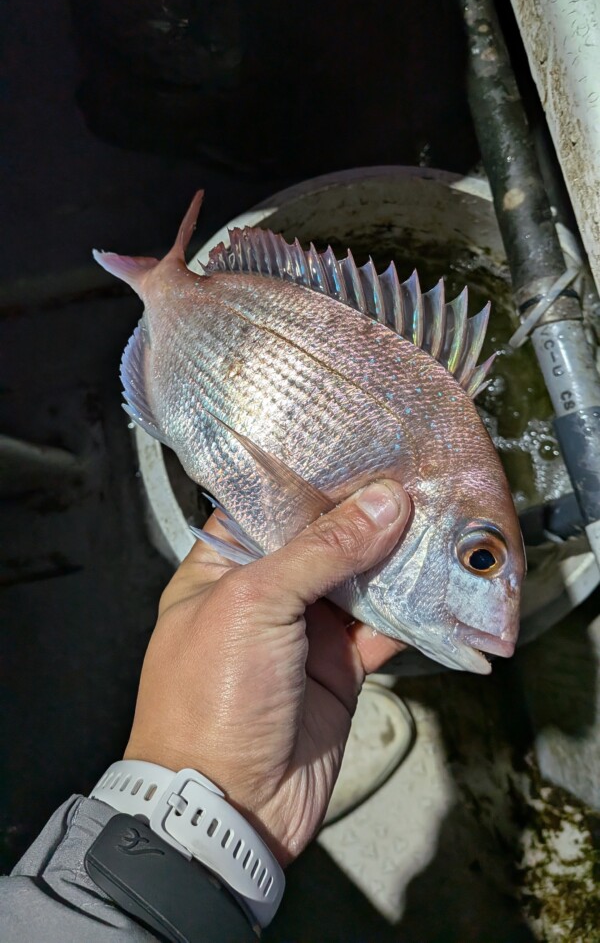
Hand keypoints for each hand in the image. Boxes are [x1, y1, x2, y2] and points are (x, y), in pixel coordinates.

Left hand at [124, 480, 409, 865]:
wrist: (226, 808)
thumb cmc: (210, 697)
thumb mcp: (255, 604)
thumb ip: (322, 549)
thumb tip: (383, 501)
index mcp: (223, 566)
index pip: (272, 504)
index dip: (316, 476)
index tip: (364, 445)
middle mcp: (264, 593)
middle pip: (325, 539)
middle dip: (369, 512)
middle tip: (417, 471)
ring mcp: (304, 631)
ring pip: (360, 580)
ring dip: (398, 556)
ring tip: (439, 515)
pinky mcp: (340, 669)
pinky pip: (383, 629)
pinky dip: (413, 611)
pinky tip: (441, 583)